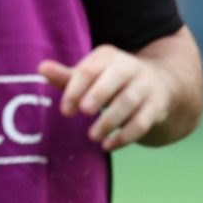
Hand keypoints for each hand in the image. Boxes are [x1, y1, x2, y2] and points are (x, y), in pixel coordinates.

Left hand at [39, 45, 171, 150]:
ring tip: (92, 136)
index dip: (76, 89)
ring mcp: (146, 86)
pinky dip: (126, 136)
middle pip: (114, 79)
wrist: (160, 84)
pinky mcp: (157, 106)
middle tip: (83, 112)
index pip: (89, 70)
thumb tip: (42, 68)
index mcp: (107, 57)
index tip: (65, 110)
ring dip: (110, 120)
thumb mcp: (90, 74)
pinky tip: (108, 146)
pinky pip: (142, 122)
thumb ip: (66, 76)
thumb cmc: (111, 80)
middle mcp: (129, 67)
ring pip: (129, 102)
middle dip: (98, 95)